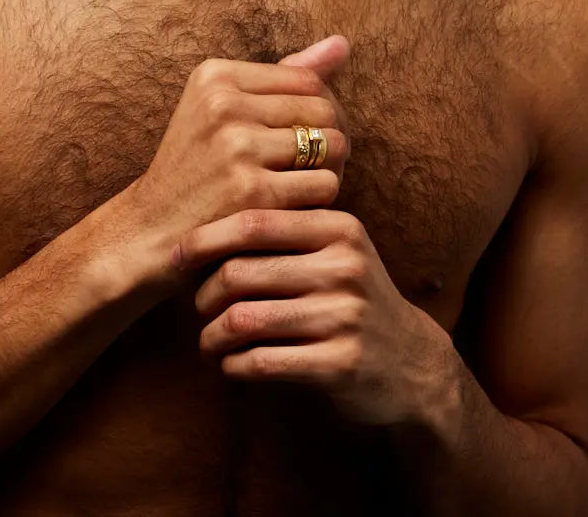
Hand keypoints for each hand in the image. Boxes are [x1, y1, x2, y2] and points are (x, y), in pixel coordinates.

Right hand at [126, 37, 351, 293]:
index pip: (307, 79)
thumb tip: (342, 43)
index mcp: (215, 75)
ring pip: (331, 146)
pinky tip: (294, 208)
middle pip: (324, 110)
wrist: (149, 231)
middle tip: (311, 167)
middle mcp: (223, 104)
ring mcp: (236, 147)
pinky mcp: (251, 192)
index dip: (319, 111)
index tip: (304, 138)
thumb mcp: (223, 109)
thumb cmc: (197, 167)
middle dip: (329, 139)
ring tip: (302, 185)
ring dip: (328, 171)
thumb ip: (285, 77)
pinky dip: (318, 201)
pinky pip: (324, 184)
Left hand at [176, 207, 450, 426]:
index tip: (176, 255)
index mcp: (338, 227)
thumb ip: (286, 231)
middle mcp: (344, 266)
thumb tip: (201, 225)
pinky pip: (262, 362)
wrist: (412, 362)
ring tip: (208, 341)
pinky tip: (232, 365)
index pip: (254, 222)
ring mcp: (345, 316)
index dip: (205, 238)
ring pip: (243, 320)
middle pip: (240, 273)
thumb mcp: (336, 250)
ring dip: (212, 336)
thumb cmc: (351, 297)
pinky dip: (234, 365)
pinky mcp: (341, 364)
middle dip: (204, 295)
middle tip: (198, 308)